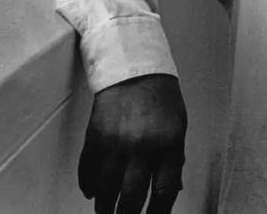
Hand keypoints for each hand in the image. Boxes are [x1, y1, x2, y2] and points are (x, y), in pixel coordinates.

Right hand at [78, 74, 186, 213]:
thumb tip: (172, 190)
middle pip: (132, 196)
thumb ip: (174, 159)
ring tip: (105, 212)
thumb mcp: (178, 127)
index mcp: (168, 145)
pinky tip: (91, 192)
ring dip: (105, 205)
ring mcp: (116, 142)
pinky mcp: (96, 135)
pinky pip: (88, 168)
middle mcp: (142, 147)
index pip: (164, 192)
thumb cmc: (160, 96)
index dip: (158, 213)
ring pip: (107, 187)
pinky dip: (88, 183)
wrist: (134, 67)